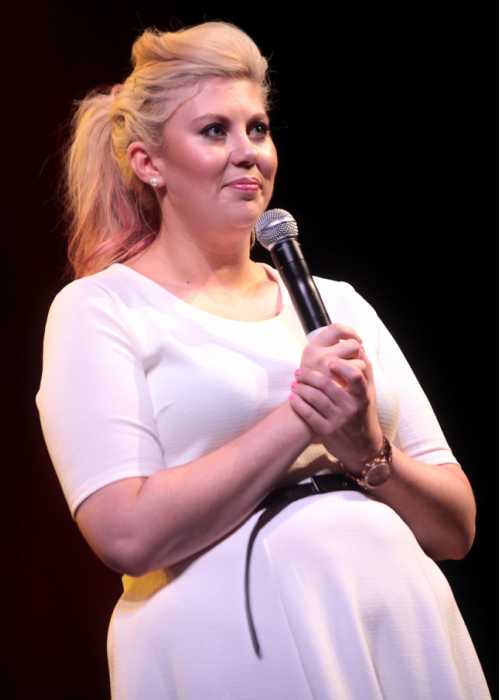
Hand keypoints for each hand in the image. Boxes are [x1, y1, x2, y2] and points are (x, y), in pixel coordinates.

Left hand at [289, 323, 383, 473]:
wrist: (362, 446)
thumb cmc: (363, 412)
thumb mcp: (369, 392)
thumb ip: (364, 370)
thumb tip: (358, 347)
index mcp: (362, 395)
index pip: (354, 376)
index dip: (340, 366)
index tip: (329, 360)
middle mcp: (351, 407)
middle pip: (326, 384)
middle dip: (309, 375)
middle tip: (299, 371)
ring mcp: (338, 420)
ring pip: (314, 398)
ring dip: (301, 388)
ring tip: (294, 383)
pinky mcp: (326, 431)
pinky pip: (307, 413)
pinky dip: (298, 403)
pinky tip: (293, 397)